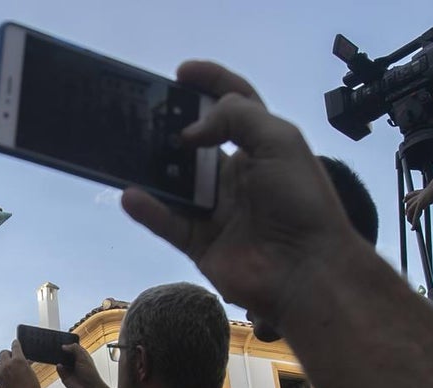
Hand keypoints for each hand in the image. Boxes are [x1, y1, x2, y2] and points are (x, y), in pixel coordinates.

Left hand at [0, 341, 40, 387]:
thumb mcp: (32, 373)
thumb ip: (26, 364)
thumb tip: (25, 361)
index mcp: (18, 360)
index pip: (15, 346)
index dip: (16, 343)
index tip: (16, 342)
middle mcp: (8, 364)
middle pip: (3, 352)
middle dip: (8, 353)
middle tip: (13, 356)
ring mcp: (1, 372)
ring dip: (3, 361)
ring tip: (9, 365)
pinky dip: (1, 370)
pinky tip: (7, 373)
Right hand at [55, 343, 106, 387]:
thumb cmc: (91, 374)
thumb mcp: (83, 357)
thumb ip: (75, 349)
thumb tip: (64, 346)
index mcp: (81, 356)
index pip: (72, 348)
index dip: (68, 345)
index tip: (62, 342)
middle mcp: (74, 362)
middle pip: (65, 354)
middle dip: (60, 351)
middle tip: (56, 347)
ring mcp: (69, 369)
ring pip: (60, 361)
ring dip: (58, 358)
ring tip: (55, 355)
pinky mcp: (64, 376)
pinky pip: (58, 369)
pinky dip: (58, 367)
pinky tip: (60, 365)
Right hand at [121, 61, 369, 334]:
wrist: (306, 269)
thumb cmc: (301, 201)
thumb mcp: (279, 140)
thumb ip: (236, 118)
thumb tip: (190, 132)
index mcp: (263, 146)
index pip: (235, 104)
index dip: (210, 84)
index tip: (181, 73)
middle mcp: (237, 175)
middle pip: (197, 144)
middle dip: (171, 127)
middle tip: (144, 114)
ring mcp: (217, 210)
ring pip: (175, 183)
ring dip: (153, 168)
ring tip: (126, 150)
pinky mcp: (199, 243)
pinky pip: (167, 222)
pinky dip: (148, 209)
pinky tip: (130, 195)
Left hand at [403, 173, 432, 227]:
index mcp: (427, 189)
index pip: (414, 193)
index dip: (408, 197)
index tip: (404, 200)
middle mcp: (421, 194)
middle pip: (409, 201)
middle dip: (407, 209)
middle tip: (407, 217)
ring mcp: (420, 199)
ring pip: (409, 209)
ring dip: (410, 218)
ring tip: (412, 225)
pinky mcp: (422, 203)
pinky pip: (415, 215)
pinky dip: (414, 222)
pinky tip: (414, 228)